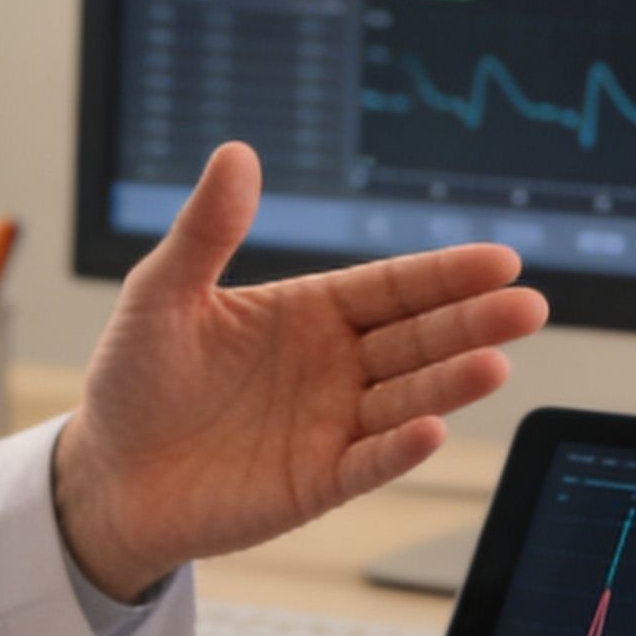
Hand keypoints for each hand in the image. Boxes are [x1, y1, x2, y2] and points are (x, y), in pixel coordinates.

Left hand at [54, 142, 543, 595]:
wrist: (107, 474)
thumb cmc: (135, 378)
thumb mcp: (160, 293)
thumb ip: (206, 231)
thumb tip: (236, 153)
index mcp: (310, 312)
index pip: (392, 287)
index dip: (444, 274)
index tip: (500, 260)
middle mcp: (335, 366)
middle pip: (418, 338)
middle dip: (473, 322)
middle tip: (527, 306)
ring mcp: (332, 425)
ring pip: (406, 398)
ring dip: (450, 383)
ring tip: (495, 363)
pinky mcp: (317, 483)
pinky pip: (367, 462)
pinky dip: (399, 448)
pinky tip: (430, 429)